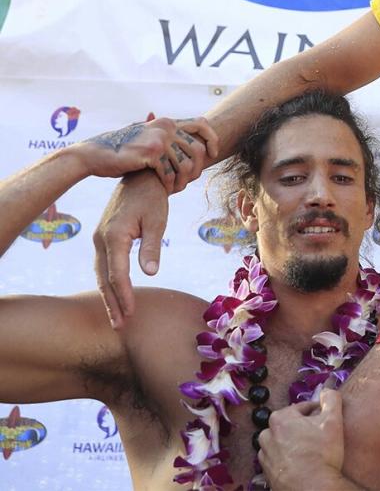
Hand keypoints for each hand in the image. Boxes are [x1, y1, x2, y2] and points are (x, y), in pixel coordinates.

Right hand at [80, 117, 216, 192]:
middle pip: (198, 149)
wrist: (94, 155)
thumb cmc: (123, 151)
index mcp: (167, 122)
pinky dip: (170, 184)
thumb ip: (167, 136)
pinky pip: (170, 172)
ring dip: (183, 180)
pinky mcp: (151, 153)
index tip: (212, 153)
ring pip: (186, 164)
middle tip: (189, 181)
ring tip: (176, 188)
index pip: (202, 124)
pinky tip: (165, 190)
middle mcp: (166, 127)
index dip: (212, 138)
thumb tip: (195, 134)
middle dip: (197, 168)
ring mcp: (159, 139)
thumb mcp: (146, 136)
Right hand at [93, 168, 167, 327]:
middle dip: (112, 303)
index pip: (117, 274)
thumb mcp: (157, 220)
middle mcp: (101, 239)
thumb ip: (151, 247)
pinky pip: (103, 265)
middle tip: (119, 326)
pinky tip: (114, 294)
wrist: (141, 177)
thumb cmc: (153, 198)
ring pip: (101, 273)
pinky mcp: (104, 237)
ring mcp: (99, 238)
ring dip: (109, 296)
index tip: (131, 313)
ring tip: (116, 317)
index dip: (124, 295)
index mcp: (114, 236)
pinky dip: (108, 282)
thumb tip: (150, 272)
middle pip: (104, 278)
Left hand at [259, 390, 346, 490]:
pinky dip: (285, 458)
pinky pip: (276, 460)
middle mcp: (267, 435)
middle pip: (287, 424)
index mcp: (280, 419)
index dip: (316, 411)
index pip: (302, 408)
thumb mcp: (333, 421)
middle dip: (300, 426)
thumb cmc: (321, 452)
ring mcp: (265, 456)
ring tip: (306, 449)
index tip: (326, 418)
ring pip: (278, 442)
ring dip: (290, 442)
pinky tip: (298, 462)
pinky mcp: (266, 473)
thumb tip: (327, 390)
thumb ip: (331, 399)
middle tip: (316, 434)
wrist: (310, 487)